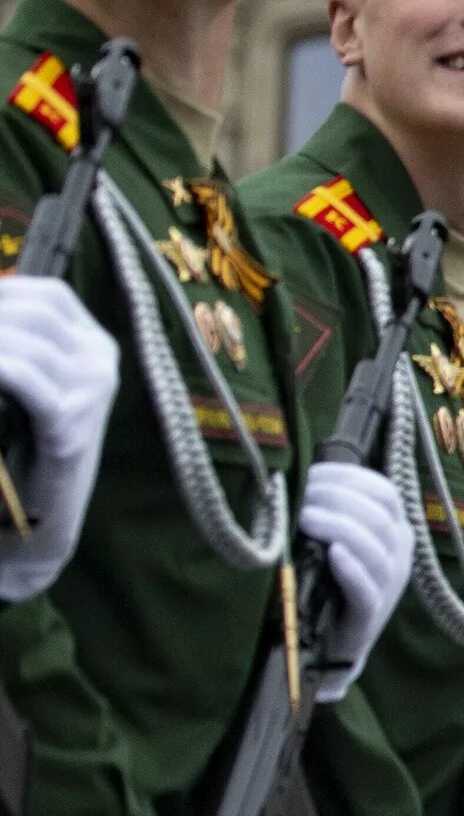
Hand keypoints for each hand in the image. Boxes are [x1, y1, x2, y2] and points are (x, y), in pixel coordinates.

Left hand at [0, 275, 116, 601]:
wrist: (36, 521)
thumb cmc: (21, 447)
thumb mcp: (25, 385)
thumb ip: (18, 350)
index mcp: (95, 346)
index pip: (47, 296)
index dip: (3, 294)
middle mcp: (103, 363)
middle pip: (34, 315)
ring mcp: (93, 395)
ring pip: (26, 346)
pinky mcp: (70, 429)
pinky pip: (26, 379)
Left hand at [300, 461, 412, 703]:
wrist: (334, 643)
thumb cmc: (331, 582)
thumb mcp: (342, 541)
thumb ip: (335, 512)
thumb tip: (300, 476)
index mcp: (396, 530)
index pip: (384, 491)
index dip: (349, 478)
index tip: (312, 474)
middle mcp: (400, 553)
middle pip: (377, 514)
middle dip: (336, 499)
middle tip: (300, 500)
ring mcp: (389, 583)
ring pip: (374, 546)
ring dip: (338, 526)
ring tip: (305, 520)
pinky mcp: (370, 612)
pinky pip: (366, 586)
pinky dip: (351, 567)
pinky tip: (332, 554)